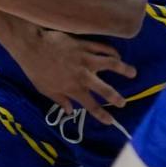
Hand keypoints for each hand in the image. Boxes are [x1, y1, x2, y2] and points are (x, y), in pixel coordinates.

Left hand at [15, 28, 136, 124]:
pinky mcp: (85, 44)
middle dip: (116, 97)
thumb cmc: (36, 69)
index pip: (91, 105)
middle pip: (105, 89)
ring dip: (124, 69)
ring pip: (111, 64)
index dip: (102, 115)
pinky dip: (112, 52)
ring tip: (133, 73)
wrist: (32, 45)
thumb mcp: (45, 90)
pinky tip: (117, 55)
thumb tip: (70, 111)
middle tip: (123, 102)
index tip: (110, 121)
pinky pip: (103, 48)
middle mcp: (83, 76)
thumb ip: (60, 100)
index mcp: (73, 89)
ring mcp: (86, 59)